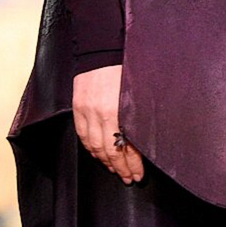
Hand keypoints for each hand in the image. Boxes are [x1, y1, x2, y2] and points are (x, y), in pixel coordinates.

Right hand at [72, 64, 142, 184]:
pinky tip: (98, 155)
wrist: (103, 48)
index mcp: (119, 110)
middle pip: (110, 150)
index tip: (139, 174)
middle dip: (120, 167)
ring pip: (94, 145)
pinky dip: (90, 148)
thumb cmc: (127, 66)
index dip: (132, 163)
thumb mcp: (140, 89)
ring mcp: (87, 111)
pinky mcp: (78, 107)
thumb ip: (141, 112)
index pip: (126, 146)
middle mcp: (101, 114)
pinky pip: (82, 135)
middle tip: (129, 178)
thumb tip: (147, 133)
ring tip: (115, 170)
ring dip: (105, 161)